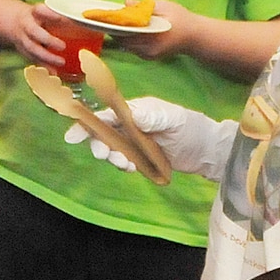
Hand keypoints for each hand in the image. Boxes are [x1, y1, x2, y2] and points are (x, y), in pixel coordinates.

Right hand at [15, 3, 70, 68]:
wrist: (14, 23)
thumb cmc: (37, 18)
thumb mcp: (46, 12)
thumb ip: (63, 16)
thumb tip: (88, 24)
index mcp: (34, 13)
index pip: (40, 10)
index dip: (50, 14)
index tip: (62, 18)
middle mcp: (27, 25)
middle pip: (34, 32)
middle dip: (48, 40)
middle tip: (63, 46)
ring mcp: (23, 39)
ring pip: (32, 49)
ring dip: (47, 57)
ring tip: (61, 62)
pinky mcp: (23, 51)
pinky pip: (33, 59)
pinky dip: (44, 67)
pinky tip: (54, 72)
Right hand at [68, 95, 237, 180]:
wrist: (206, 150)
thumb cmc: (190, 127)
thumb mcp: (174, 118)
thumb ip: (153, 116)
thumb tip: (133, 114)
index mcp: (134, 111)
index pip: (106, 115)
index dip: (87, 124)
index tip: (72, 137)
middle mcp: (129, 125)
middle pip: (103, 134)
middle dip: (99, 146)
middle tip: (106, 156)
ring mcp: (133, 142)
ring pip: (111, 150)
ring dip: (113, 158)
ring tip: (127, 165)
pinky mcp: (139, 157)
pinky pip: (123, 161)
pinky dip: (123, 166)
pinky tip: (133, 169)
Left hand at [108, 0, 192, 60]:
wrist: (195, 36)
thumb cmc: (181, 18)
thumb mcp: (164, 6)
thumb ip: (144, 5)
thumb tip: (125, 2)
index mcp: (153, 35)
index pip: (127, 32)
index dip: (114, 24)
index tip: (105, 16)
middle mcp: (149, 49)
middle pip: (123, 41)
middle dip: (114, 30)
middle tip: (105, 18)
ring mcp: (148, 55)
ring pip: (125, 46)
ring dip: (119, 35)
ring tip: (111, 23)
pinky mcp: (148, 57)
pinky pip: (131, 48)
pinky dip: (126, 39)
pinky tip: (123, 30)